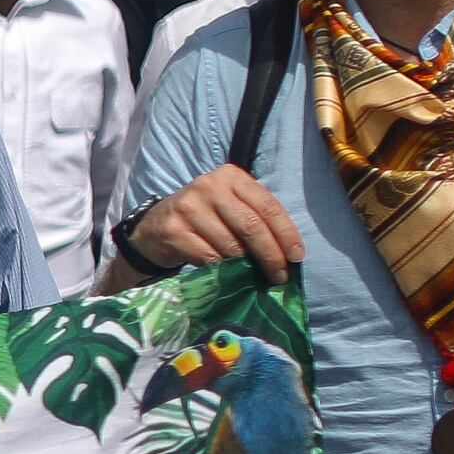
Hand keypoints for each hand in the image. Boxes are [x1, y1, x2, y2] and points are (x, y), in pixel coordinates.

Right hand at [120, 169, 302, 280]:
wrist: (157, 225)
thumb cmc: (206, 217)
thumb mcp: (231, 205)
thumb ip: (255, 218)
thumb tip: (288, 253)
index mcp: (231, 176)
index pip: (266, 205)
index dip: (285, 233)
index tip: (296, 257)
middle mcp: (209, 186)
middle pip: (250, 225)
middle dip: (270, 254)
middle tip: (280, 276)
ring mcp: (189, 207)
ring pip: (230, 245)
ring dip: (247, 267)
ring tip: (255, 277)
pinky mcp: (173, 230)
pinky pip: (208, 257)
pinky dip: (223, 271)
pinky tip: (228, 275)